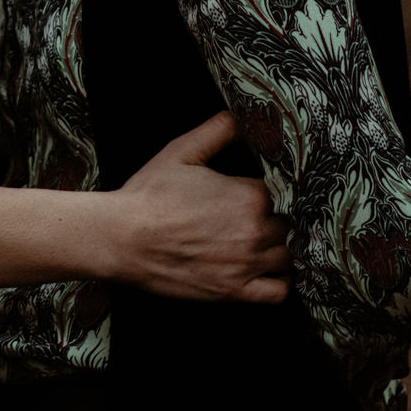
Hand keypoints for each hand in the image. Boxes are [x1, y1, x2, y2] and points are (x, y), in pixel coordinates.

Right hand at [109, 112, 289, 303]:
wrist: (123, 238)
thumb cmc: (150, 197)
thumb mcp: (182, 152)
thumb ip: (217, 131)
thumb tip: (239, 119)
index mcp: (247, 195)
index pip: (278, 191)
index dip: (264, 191)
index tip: (250, 193)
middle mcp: (254, 230)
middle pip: (286, 224)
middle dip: (271, 218)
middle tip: (248, 217)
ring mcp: (246, 264)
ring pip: (286, 255)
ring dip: (277, 247)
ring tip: (259, 242)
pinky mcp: (234, 292)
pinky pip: (278, 292)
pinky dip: (280, 282)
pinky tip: (268, 271)